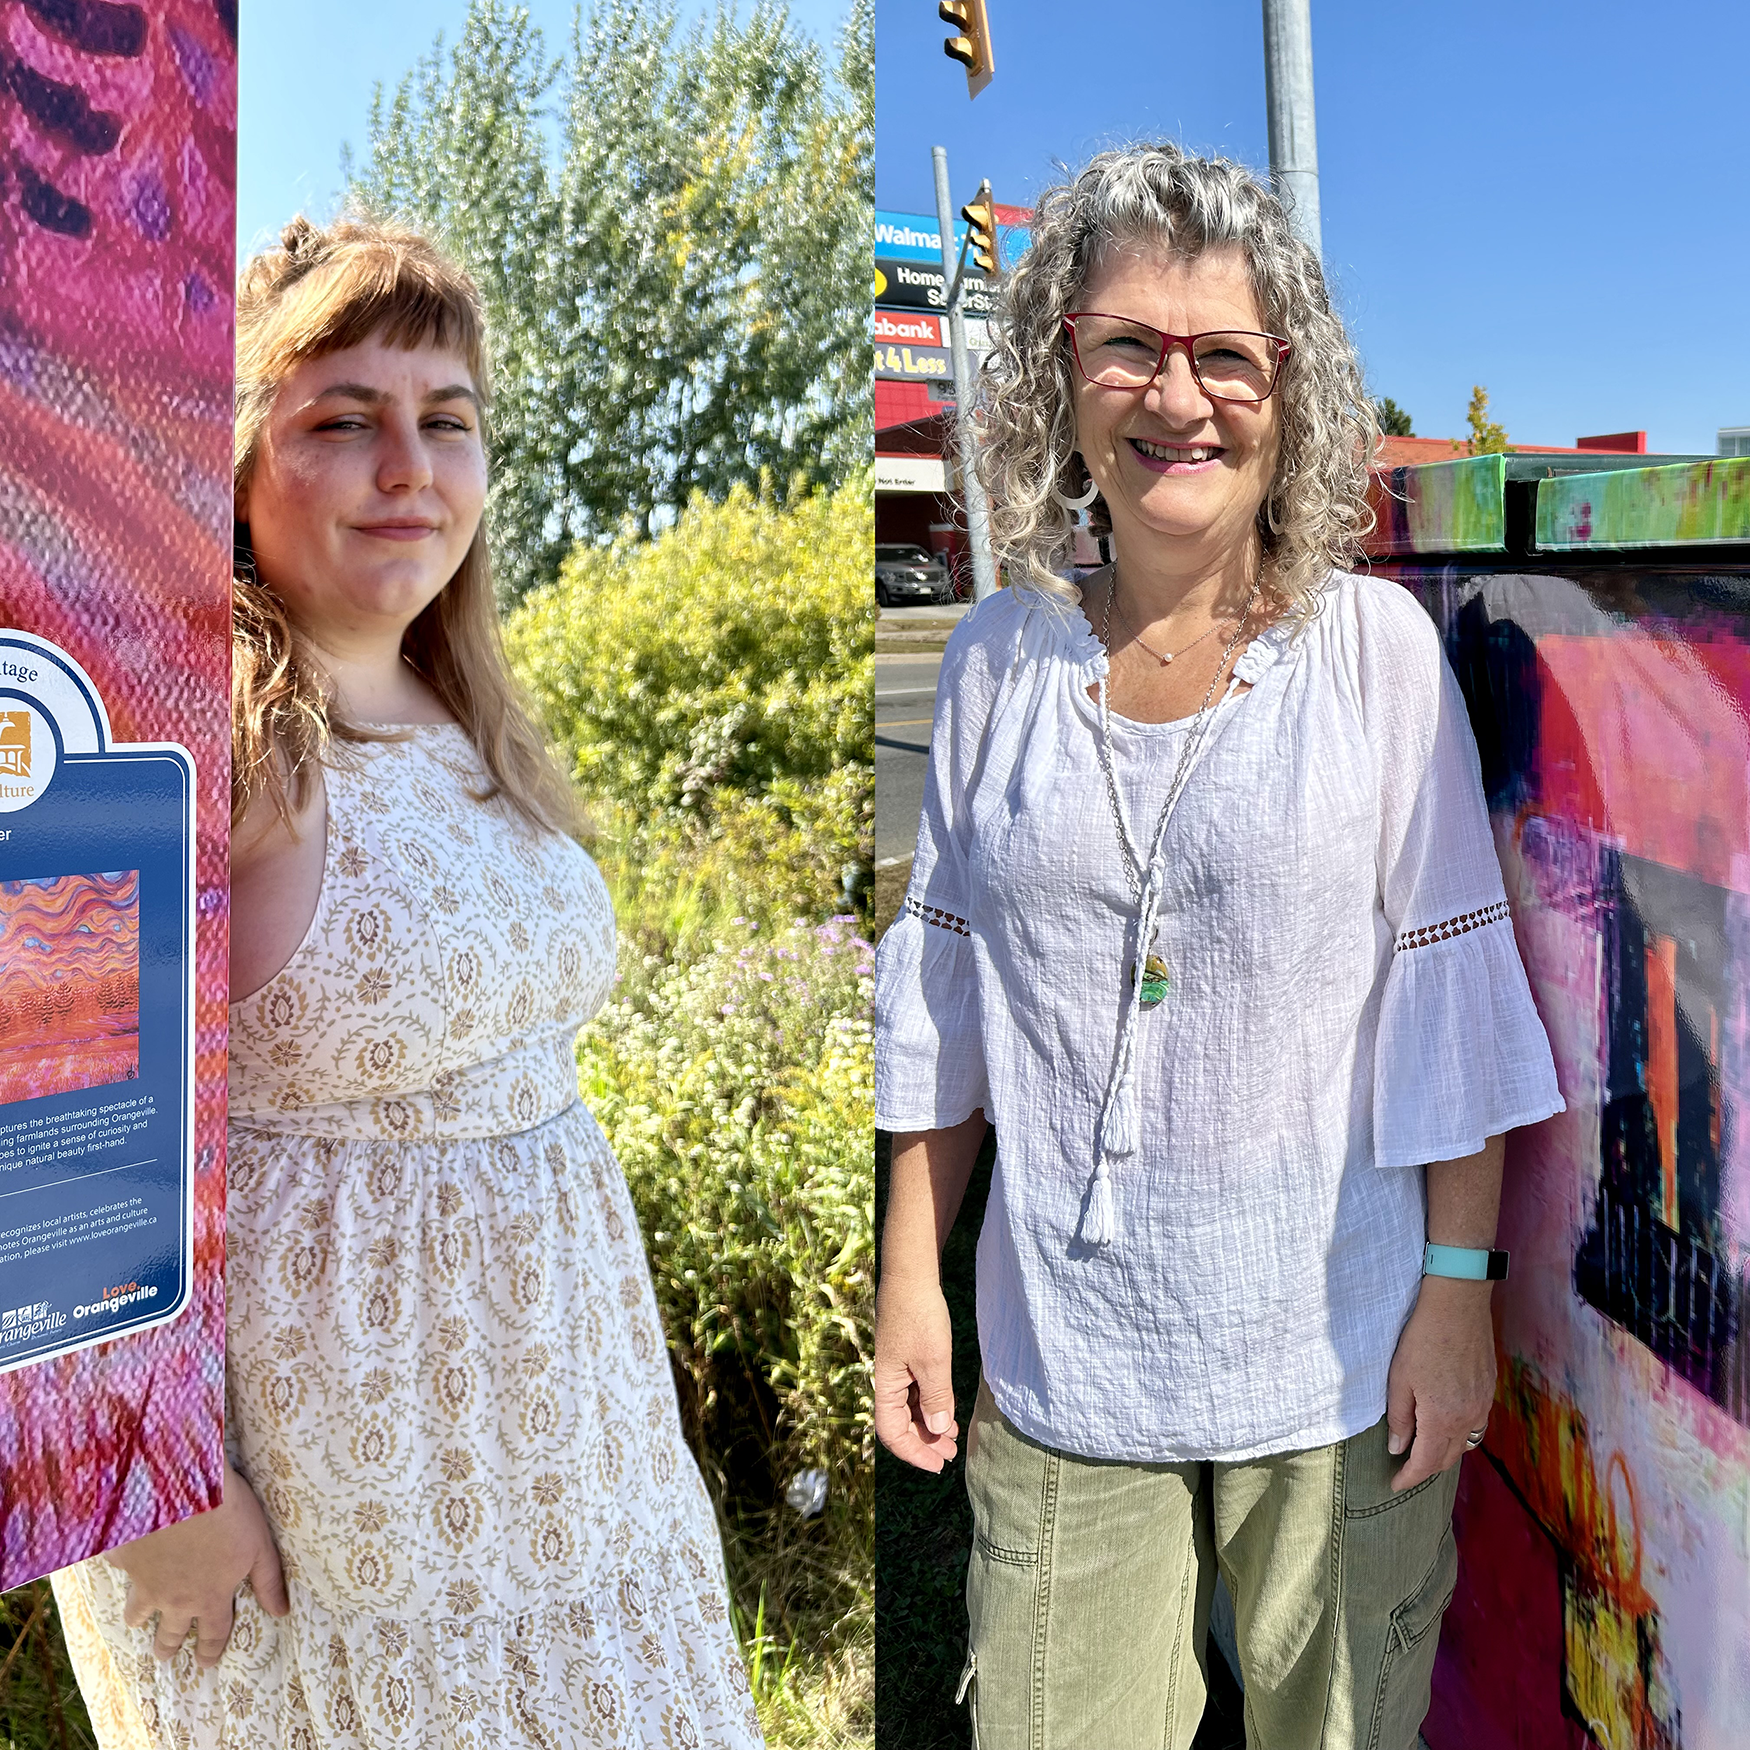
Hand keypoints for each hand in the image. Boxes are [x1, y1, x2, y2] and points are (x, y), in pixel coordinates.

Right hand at [106, 1463, 288, 1666]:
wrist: (181, 1485)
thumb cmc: (229, 1512)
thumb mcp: (260, 1545)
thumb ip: (268, 1581)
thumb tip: (281, 1612)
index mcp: (210, 1596)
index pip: (213, 1633)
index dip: (210, 1650)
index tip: (205, 1664)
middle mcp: (174, 1597)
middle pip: (169, 1632)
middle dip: (168, 1646)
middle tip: (165, 1655)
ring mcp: (144, 1581)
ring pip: (137, 1611)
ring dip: (139, 1618)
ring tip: (137, 1621)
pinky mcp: (123, 1558)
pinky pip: (119, 1568)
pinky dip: (123, 1565)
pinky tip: (123, 1557)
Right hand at [874, 1274, 958, 1472]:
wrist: (912, 1273)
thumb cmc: (919, 1315)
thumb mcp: (933, 1360)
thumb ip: (936, 1397)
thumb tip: (937, 1429)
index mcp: (886, 1383)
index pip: (892, 1433)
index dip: (914, 1453)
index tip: (938, 1465)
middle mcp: (888, 1379)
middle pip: (900, 1423)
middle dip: (924, 1442)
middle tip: (949, 1455)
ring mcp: (897, 1367)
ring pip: (909, 1407)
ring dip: (929, 1424)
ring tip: (951, 1436)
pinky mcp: (908, 1355)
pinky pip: (915, 1390)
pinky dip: (930, 1404)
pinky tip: (947, 1408)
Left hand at [1384, 1276, 1495, 1492]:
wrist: (1458, 1305)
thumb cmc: (1422, 1338)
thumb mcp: (1399, 1378)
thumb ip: (1399, 1417)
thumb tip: (1397, 1448)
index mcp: (1442, 1418)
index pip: (1426, 1462)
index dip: (1409, 1477)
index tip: (1394, 1484)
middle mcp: (1468, 1418)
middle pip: (1449, 1458)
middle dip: (1427, 1469)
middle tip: (1406, 1470)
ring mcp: (1482, 1404)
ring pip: (1466, 1443)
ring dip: (1446, 1453)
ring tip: (1425, 1452)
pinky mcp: (1489, 1390)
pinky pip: (1477, 1425)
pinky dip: (1461, 1434)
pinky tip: (1447, 1426)